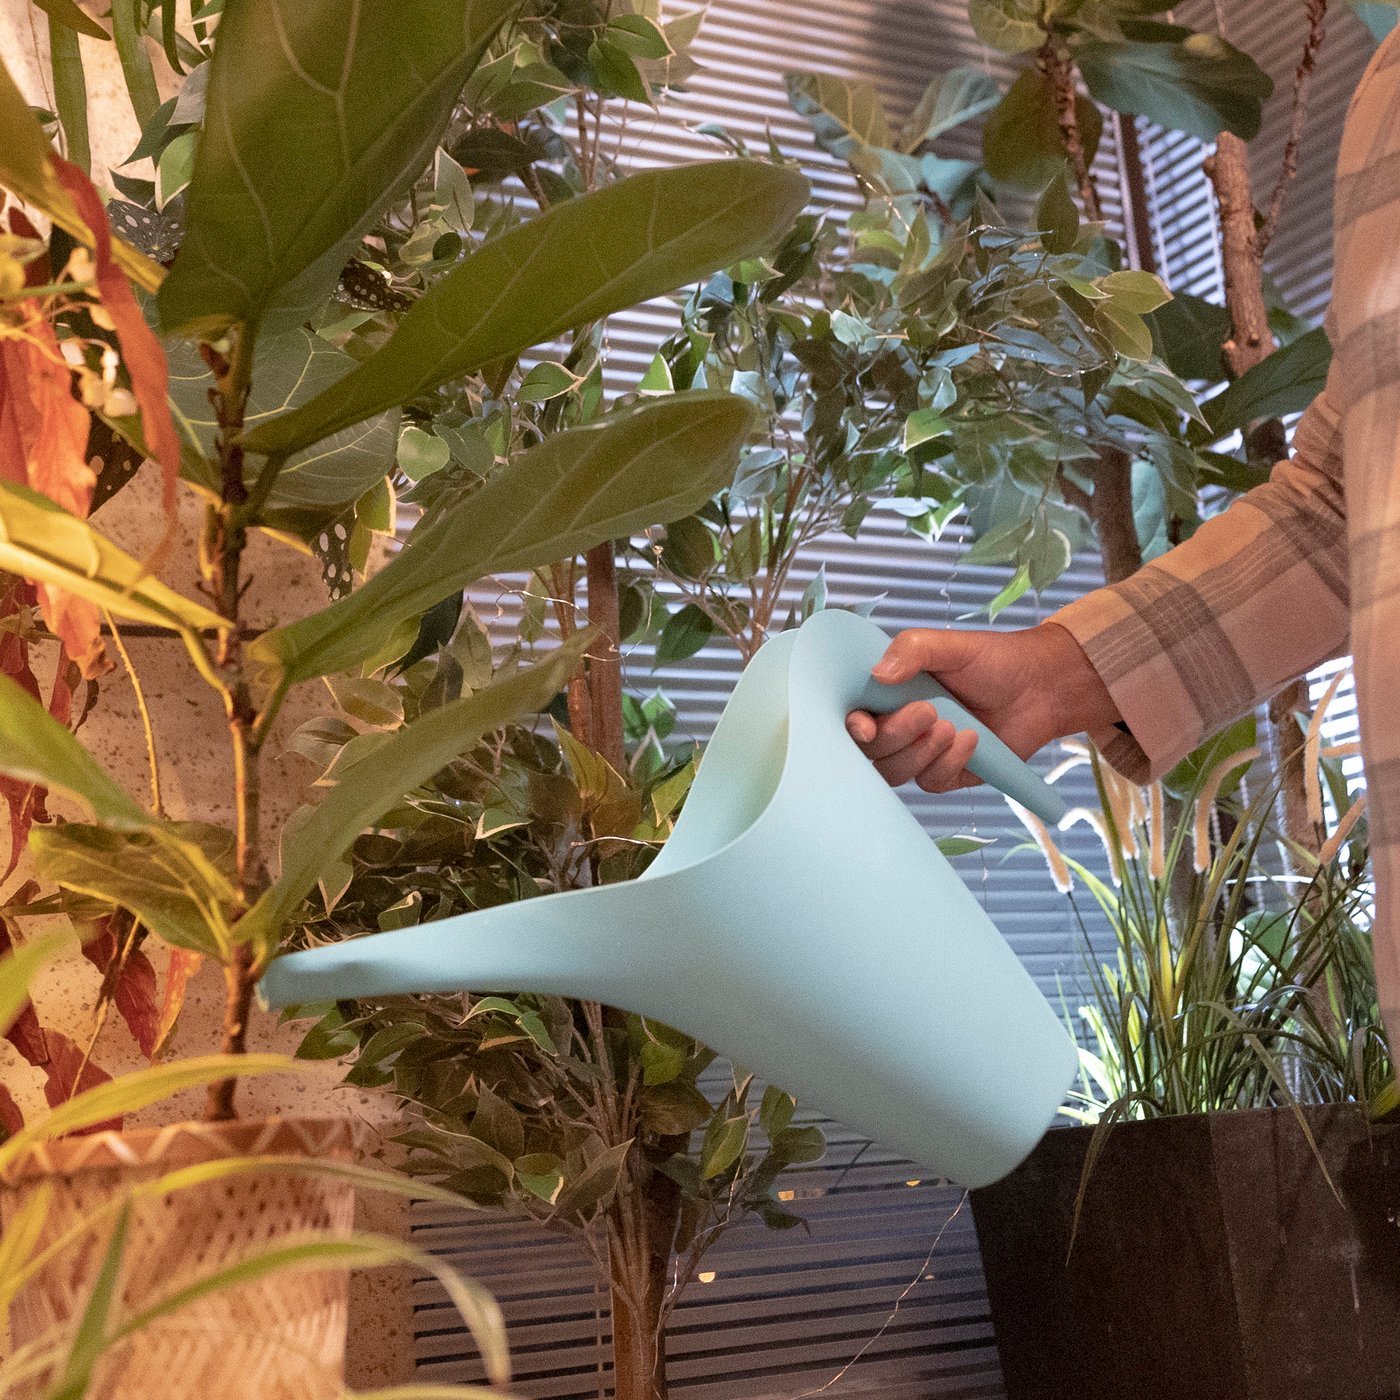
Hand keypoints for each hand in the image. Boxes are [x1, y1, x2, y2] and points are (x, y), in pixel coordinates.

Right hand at [844, 622, 1120, 791]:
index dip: (852, 726)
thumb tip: (879, 673)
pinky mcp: (946, 773)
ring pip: (895, 771)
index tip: (865, 725)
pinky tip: (972, 740)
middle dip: (896, 734)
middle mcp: (899, 724)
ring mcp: (921, 751)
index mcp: (889, 693)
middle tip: (929, 711)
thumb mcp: (951, 645)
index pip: (853, 715)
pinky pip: (930, 782)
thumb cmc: (994, 660)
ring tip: (953, 726)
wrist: (1043, 686)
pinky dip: (948, 762)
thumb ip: (912, 650)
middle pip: (871, 749)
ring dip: (920, 752)